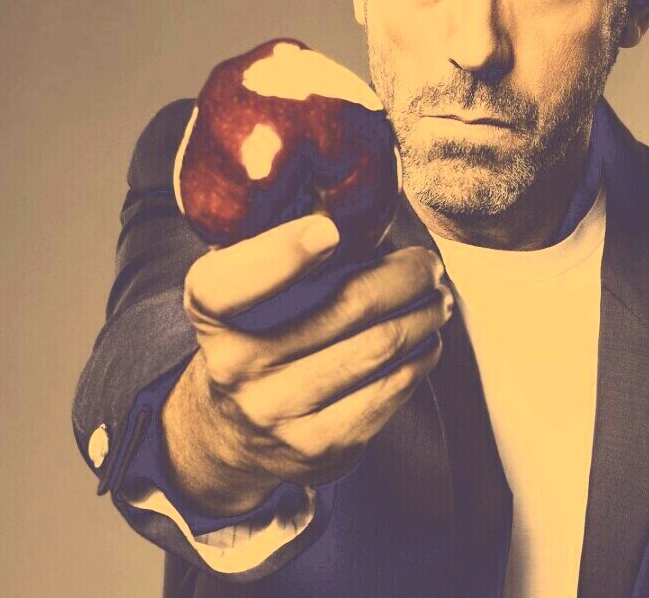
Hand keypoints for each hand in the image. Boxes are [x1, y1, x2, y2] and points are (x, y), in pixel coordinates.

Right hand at [162, 214, 449, 515]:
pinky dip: (420, 358)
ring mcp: (277, 412)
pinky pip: (390, 391)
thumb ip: (278, 247)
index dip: (281, 254)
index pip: (231, 285)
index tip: (329, 231)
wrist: (230, 433)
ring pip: (379, 347)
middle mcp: (235, 366)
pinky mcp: (319, 447)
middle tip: (429, 265)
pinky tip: (426, 341)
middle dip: (406, 277)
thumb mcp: (239, 290)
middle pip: (346, 306)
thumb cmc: (253, 336)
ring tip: (438, 299)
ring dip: (424, 316)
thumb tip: (355, 202)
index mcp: (210, 312)